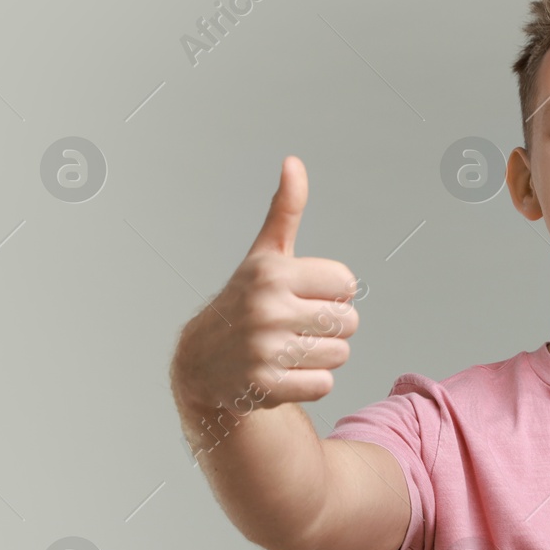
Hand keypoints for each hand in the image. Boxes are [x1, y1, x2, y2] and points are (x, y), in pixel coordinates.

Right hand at [171, 156, 359, 412]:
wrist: (201, 362)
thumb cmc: (244, 301)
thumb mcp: (264, 256)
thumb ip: (285, 211)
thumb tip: (293, 163)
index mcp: (273, 273)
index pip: (347, 283)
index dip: (333, 292)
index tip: (304, 295)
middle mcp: (266, 309)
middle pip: (349, 322)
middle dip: (331, 327)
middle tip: (298, 326)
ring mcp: (264, 349)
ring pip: (340, 355)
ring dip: (323, 356)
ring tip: (290, 349)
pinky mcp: (265, 386)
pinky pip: (324, 385)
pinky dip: (310, 383)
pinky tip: (284, 372)